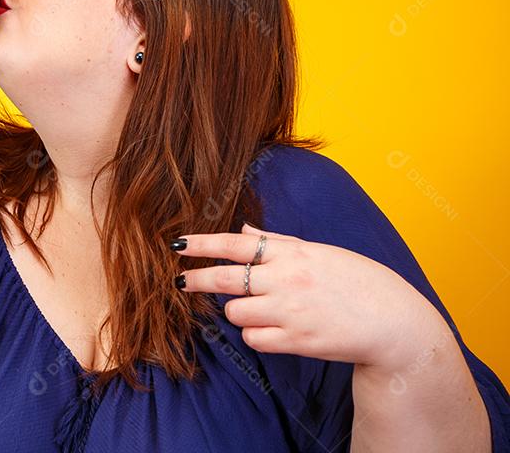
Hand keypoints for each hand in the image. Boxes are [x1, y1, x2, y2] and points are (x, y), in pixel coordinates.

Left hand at [174, 223, 448, 370]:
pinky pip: (254, 339)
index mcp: (292, 253)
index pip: (236, 244)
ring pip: (236, 313)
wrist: (394, 323)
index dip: (202, 244)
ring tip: (258, 310)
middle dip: (196, 280)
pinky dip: (255, 335)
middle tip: (178, 282)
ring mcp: (289, 312)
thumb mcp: (320, 252)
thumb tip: (245, 230)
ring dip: (238, 312)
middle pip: (225, 279)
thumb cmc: (358, 282)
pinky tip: (272, 329)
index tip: (178, 244)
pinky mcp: (296, 342)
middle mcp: (286, 280)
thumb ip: (279, 242)